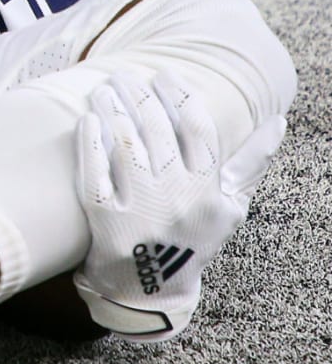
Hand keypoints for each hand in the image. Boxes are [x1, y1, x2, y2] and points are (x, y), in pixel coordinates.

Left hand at [72, 71, 284, 339]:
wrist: (151, 289)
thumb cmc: (192, 238)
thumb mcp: (229, 207)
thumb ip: (250, 163)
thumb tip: (278, 121)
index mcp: (208, 189)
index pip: (196, 128)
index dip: (179, 95)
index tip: (163, 74)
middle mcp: (177, 197)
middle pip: (157, 130)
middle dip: (140, 95)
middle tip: (125, 75)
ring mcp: (141, 209)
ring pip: (125, 145)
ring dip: (113, 110)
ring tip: (104, 89)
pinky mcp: (105, 222)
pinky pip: (95, 174)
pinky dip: (89, 143)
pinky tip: (86, 120)